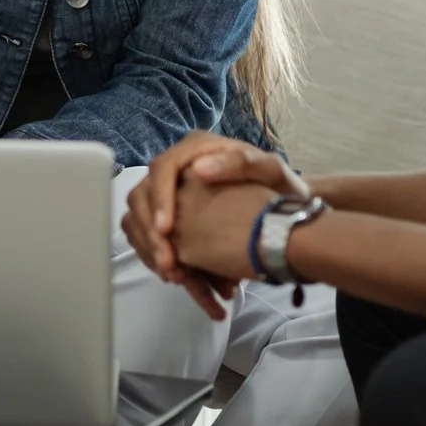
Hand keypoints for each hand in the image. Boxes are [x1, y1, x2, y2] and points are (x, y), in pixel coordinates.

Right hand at [123, 133, 305, 317]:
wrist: (286, 212)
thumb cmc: (280, 189)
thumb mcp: (271, 171)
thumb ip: (241, 164)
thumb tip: (198, 170)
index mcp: (196, 149)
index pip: (162, 169)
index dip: (159, 200)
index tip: (166, 230)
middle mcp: (178, 169)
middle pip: (142, 196)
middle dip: (149, 233)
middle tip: (167, 263)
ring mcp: (171, 194)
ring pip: (139, 219)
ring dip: (150, 248)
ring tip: (172, 275)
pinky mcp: (171, 217)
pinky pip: (149, 236)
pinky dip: (156, 256)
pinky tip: (175, 275)